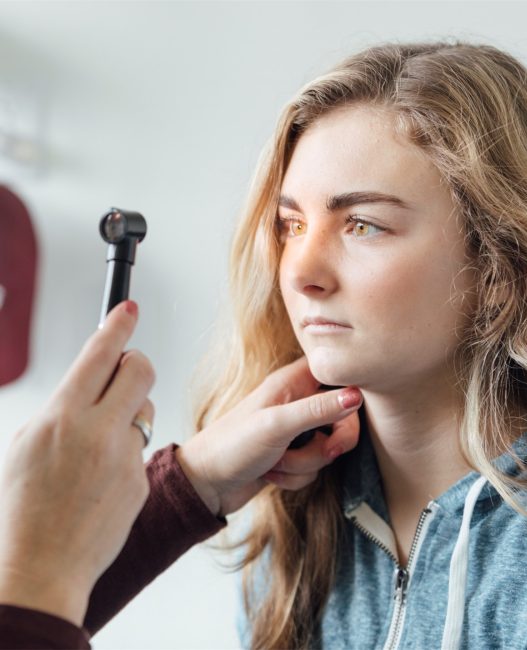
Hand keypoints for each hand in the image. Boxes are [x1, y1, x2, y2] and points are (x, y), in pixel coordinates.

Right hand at [0, 301, 154, 625]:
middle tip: (124, 371)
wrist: (41, 566)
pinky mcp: (140, 478)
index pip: (99, 354)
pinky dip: (126, 450)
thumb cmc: (24, 507)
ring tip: (102, 440)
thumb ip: (63, 409)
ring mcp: (124, 456)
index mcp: (62, 417)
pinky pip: (141, 447)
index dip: (118, 325)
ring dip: (130, 411)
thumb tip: (91, 383)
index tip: (130, 308)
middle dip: (134, 362)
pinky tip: (102, 476)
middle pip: (140, 369)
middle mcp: (97, 431)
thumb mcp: (27, 444)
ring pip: (145, 407)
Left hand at [176, 357, 361, 516]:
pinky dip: (296, 476)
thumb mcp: (277, 424)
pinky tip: (271, 473)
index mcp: (293, 381)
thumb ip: (318, 409)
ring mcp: (296, 430)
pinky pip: (315, 468)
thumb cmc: (233, 446)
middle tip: (326, 452)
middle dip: (332, 442)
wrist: (206, 485)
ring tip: (276, 461)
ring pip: (328, 447)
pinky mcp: (293, 455)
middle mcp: (297, 401)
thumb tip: (357, 395)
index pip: (338, 374)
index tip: (347, 412)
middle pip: (343, 417)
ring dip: (306, 463)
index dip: (349, 391)